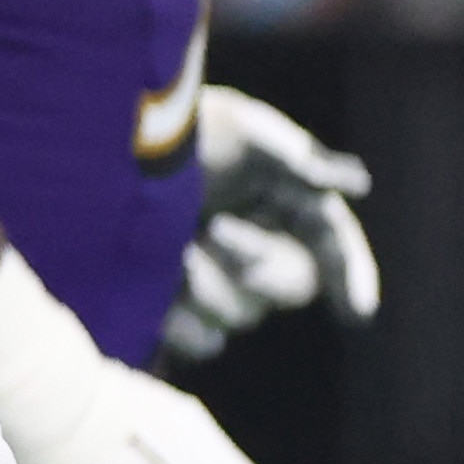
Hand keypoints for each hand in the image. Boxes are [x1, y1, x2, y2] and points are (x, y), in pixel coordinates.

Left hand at [163, 85, 377, 363]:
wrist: (105, 142)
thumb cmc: (181, 123)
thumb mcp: (238, 123)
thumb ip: (294, 153)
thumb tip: (357, 184)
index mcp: (290, 205)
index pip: (335, 247)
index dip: (352, 277)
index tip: (356, 311)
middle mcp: (261, 247)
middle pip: (290, 286)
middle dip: (258, 263)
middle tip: (216, 229)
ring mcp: (219, 278)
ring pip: (241, 315)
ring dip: (211, 287)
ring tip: (174, 250)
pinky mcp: (178, 302)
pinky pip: (200, 339)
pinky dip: (184, 326)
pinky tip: (161, 299)